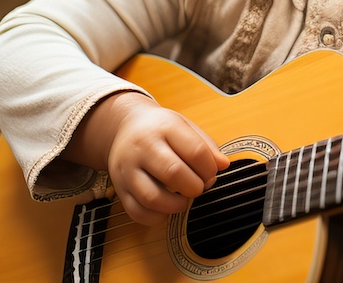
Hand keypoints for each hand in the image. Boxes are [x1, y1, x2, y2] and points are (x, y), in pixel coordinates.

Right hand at [67, 91, 229, 224]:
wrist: (125, 126)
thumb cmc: (161, 129)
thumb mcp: (185, 126)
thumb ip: (206, 146)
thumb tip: (223, 165)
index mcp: (165, 127)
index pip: (195, 151)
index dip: (209, 169)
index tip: (210, 174)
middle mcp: (143, 146)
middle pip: (173, 173)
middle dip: (195, 187)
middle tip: (198, 188)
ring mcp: (127, 169)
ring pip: (151, 197)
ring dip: (175, 206)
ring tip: (183, 201)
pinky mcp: (119, 188)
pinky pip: (137, 212)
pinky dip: (156, 217)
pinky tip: (166, 209)